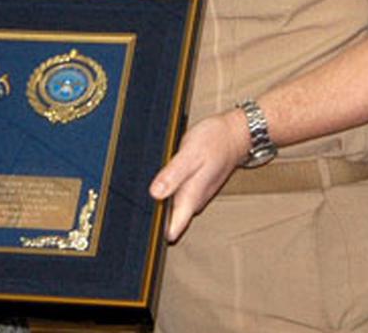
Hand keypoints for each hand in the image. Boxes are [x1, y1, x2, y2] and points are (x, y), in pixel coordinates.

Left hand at [149, 110, 249, 241]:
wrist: (235, 134)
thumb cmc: (215, 142)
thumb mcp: (190, 154)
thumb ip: (172, 174)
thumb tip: (155, 194)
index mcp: (192, 197)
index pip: (172, 230)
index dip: (154, 233)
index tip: (139, 229)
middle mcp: (193, 200)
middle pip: (169, 222)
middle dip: (151, 218)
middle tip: (131, 210)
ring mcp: (194, 195)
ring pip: (172, 209)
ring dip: (156, 205)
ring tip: (137, 198)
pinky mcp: (193, 186)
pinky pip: (175, 197)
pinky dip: (164, 193)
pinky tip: (154, 185)